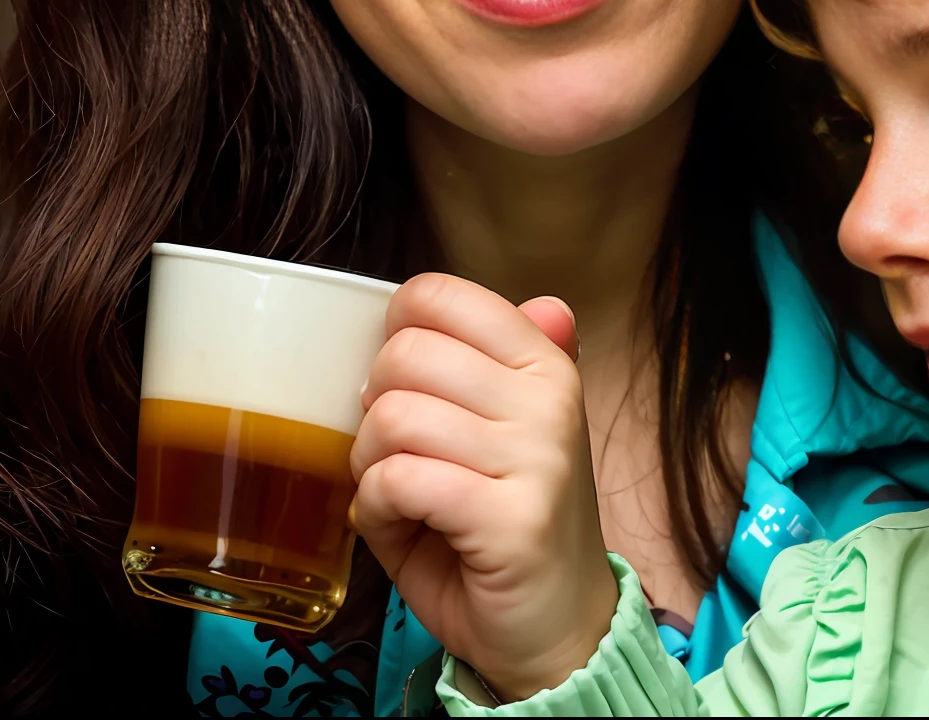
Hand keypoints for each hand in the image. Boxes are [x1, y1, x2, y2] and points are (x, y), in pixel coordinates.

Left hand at [350, 274, 618, 699]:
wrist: (558, 631)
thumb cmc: (506, 528)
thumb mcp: (498, 432)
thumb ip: (483, 367)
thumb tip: (507, 302)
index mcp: (545, 363)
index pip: (442, 297)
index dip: (394, 335)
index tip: (403, 385)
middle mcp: (548, 400)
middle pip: (405, 355)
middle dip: (373, 408)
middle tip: (395, 454)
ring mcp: (536, 458)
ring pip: (393, 417)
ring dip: (369, 465)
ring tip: (397, 495)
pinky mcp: (511, 520)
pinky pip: (398, 480)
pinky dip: (377, 508)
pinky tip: (402, 525)